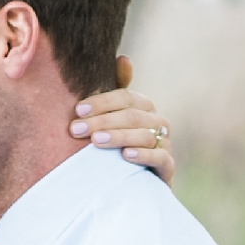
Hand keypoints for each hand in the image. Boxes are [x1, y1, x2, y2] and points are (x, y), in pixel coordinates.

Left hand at [71, 56, 173, 179]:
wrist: (129, 186)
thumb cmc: (116, 146)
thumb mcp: (111, 119)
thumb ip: (114, 92)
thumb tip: (124, 58)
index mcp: (144, 107)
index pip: (126, 97)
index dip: (102, 102)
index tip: (78, 111)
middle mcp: (158, 122)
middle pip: (133, 115)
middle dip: (103, 121)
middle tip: (77, 130)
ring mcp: (165, 145)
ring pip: (146, 135)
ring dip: (119, 136)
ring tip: (96, 142)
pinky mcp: (168, 168)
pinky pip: (161, 158)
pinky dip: (144, 155)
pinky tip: (125, 155)